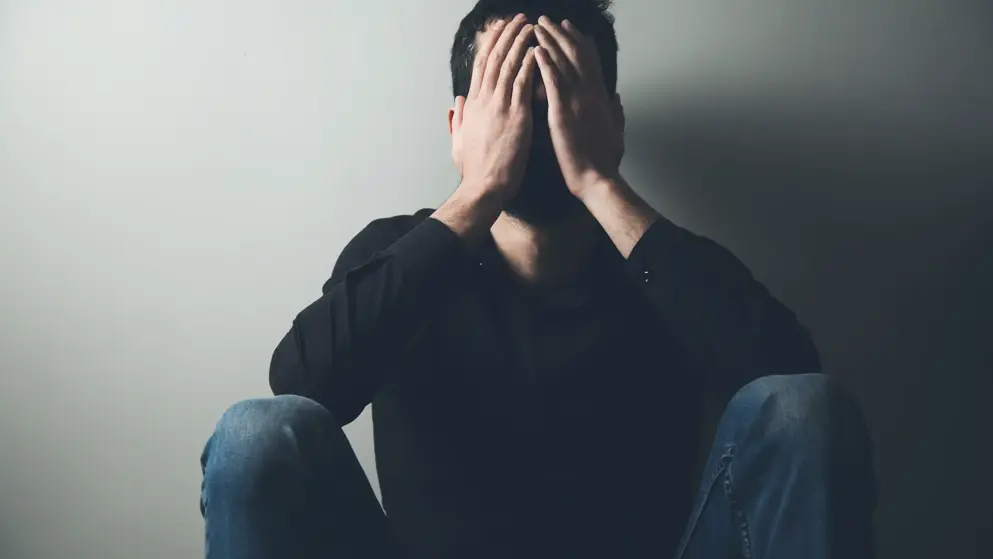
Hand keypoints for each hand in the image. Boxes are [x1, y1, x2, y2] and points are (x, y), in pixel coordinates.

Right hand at [452, 14, 537, 204]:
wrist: (484, 187)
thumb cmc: (474, 170)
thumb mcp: (458, 142)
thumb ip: (456, 120)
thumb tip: (454, 103)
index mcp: (472, 105)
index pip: (480, 66)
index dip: (489, 45)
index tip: (498, 30)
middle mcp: (483, 100)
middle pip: (493, 58)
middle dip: (506, 35)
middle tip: (517, 18)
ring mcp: (499, 106)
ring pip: (508, 65)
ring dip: (519, 42)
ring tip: (529, 25)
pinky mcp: (515, 116)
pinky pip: (523, 83)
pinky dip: (529, 64)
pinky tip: (537, 49)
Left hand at [533, 16, 623, 199]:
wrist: (597, 179)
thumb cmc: (606, 161)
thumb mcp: (617, 131)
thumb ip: (616, 111)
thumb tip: (617, 97)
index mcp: (600, 97)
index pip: (590, 61)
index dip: (580, 42)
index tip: (570, 28)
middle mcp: (591, 94)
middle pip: (576, 55)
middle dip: (561, 35)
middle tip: (548, 20)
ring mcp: (578, 102)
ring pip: (564, 63)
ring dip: (550, 42)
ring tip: (538, 26)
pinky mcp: (563, 113)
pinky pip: (553, 83)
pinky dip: (545, 64)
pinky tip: (536, 50)